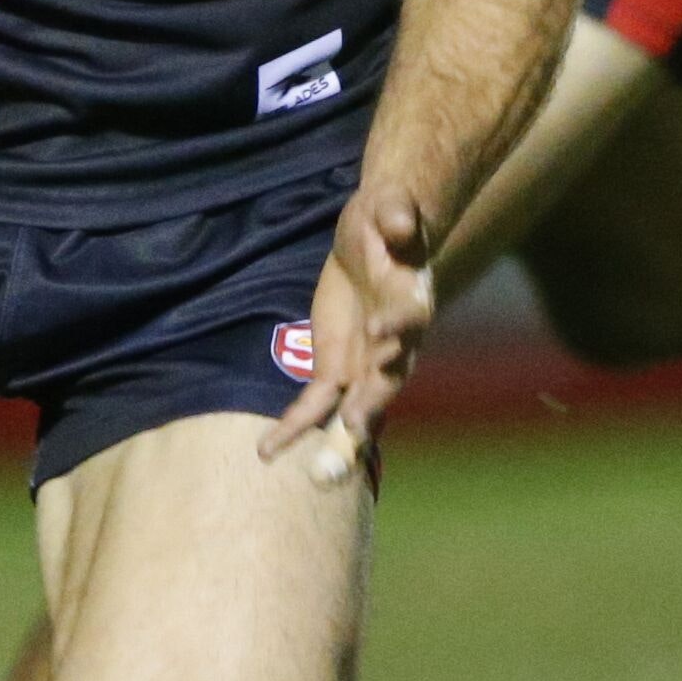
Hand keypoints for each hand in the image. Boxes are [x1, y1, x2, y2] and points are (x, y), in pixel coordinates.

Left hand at [261, 184, 440, 485]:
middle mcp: (396, 344)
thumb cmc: (389, 219)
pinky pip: (317, 404)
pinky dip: (295, 427)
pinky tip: (269, 450)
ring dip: (338, 440)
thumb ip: (398, 216)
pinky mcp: (338, 369)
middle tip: (354, 431)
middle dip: (370, 408)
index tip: (385, 341)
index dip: (397, 331)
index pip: (408, 320)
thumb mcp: (393, 208)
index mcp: (412, 302)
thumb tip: (402, 223)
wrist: (380, 239)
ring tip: (319, 473)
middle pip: (386, 381)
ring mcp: (367, 364)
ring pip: (355, 409)